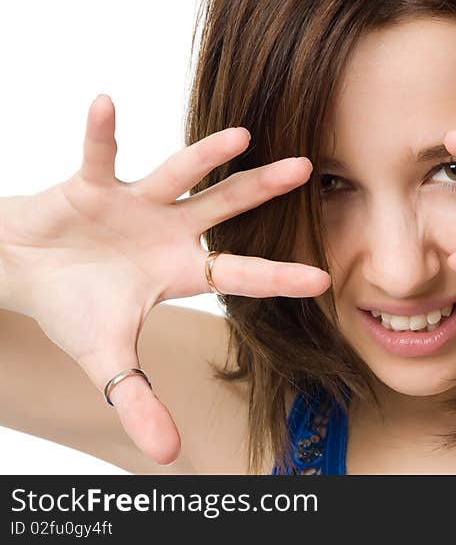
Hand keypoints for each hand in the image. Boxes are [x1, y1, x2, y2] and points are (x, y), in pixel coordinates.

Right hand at [0, 95, 330, 463]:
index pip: (240, 273)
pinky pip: (99, 155)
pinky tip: (105, 103)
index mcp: (181, 271)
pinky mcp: (93, 183)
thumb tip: (169, 455)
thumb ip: (140, 402)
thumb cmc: (76, 307)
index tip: (324, 277)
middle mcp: (170, 230)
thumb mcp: (109, 362)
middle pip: (226, 208)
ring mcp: (136, 203)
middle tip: (306, 168)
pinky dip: (102, 132)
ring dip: (207, 154)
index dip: (279, 276)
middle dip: (263, 189)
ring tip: (241, 134)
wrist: (27, 271)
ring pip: (179, 173)